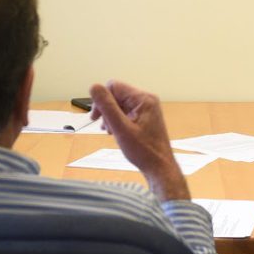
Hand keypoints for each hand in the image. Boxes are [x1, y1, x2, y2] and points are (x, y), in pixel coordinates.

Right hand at [89, 80, 188, 201]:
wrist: (159, 168)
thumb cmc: (144, 151)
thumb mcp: (121, 128)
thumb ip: (107, 106)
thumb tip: (95, 87)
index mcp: (144, 99)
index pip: (114, 86)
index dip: (101, 99)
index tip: (96, 116)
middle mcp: (146, 100)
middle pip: (116, 94)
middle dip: (106, 109)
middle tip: (103, 126)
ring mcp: (146, 108)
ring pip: (119, 104)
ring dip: (110, 116)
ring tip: (111, 131)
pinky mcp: (144, 117)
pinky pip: (125, 111)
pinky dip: (117, 120)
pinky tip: (116, 131)